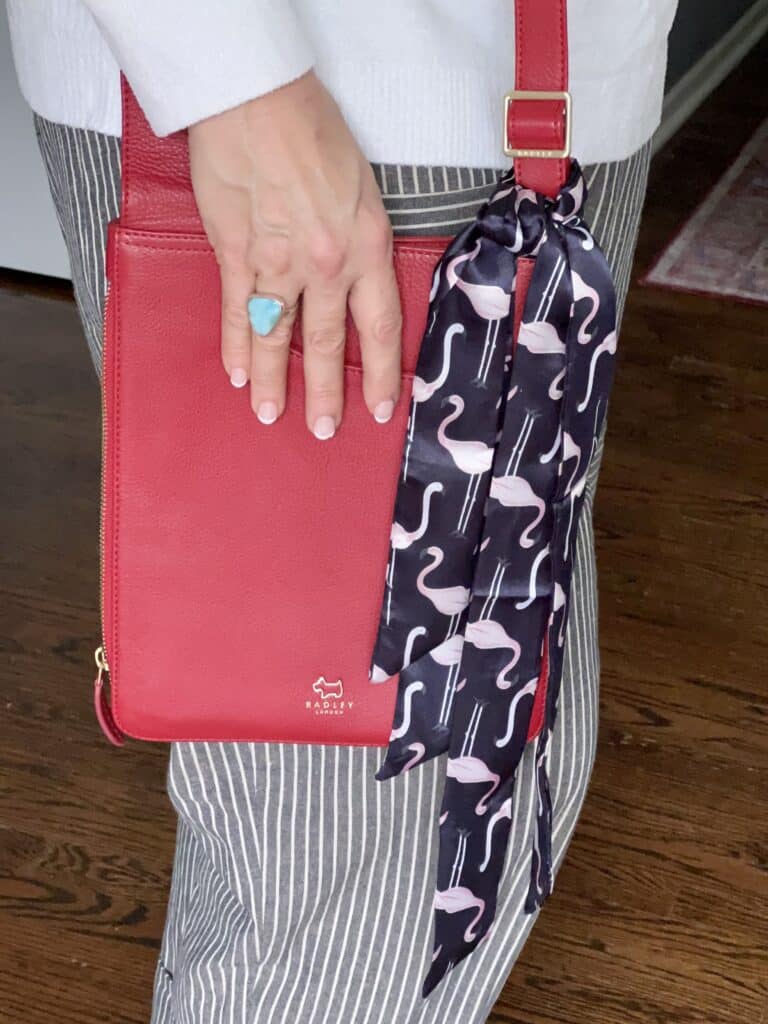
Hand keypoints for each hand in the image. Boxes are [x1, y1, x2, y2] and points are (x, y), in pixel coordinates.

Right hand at [188, 71, 401, 437]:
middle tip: (323, 430)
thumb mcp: (362, 187)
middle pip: (328, 345)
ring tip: (271, 415)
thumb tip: (349, 275)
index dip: (383, 373)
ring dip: (272, 381)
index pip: (381, 326)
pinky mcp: (237, 254)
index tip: (383, 408)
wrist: (259, 99)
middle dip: (327, 394)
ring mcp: (279, 264)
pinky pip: (238, 312)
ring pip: (277, 337)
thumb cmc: (313, 129)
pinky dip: (235, 345)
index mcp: (368, 247)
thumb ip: (357, 238)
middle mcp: (328, 266)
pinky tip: (235, 373)